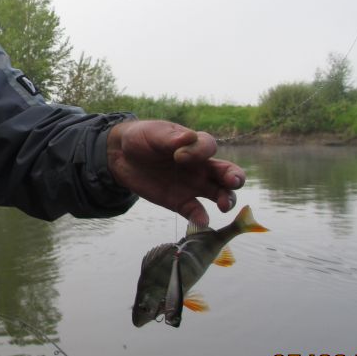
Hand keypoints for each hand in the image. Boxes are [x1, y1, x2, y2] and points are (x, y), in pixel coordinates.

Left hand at [106, 119, 245, 227]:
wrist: (122, 156)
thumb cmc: (143, 138)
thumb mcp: (153, 133)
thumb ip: (170, 137)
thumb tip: (189, 137)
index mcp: (194, 145)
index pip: (209, 147)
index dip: (199, 151)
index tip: (179, 156)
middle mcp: (200, 166)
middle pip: (226, 172)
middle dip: (234, 177)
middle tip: (232, 181)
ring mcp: (193, 186)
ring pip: (219, 193)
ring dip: (227, 199)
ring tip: (224, 205)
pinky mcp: (180, 202)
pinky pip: (195, 211)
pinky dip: (200, 218)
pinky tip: (201, 222)